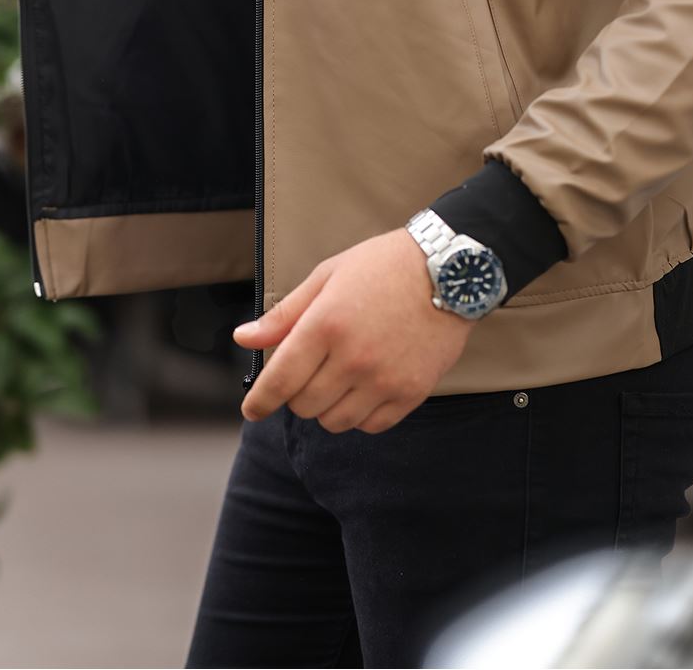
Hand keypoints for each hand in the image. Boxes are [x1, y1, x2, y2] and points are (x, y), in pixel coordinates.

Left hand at [233, 228, 475, 432]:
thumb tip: (243, 338)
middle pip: (304, 406)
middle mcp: (353, 357)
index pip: (280, 379)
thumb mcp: (328, 276)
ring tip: (339, 378)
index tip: (252, 409)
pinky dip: (361, 415)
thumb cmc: (383, 266)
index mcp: (326, 323)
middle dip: (297, 394)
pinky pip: (371, 426)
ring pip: (335, 422)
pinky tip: (365, 388)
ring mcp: (384, 379)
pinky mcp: (411, 392)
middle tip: (310, 372)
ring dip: (328, 406)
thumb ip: (284, 313)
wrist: (449, 269)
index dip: (260, 401)